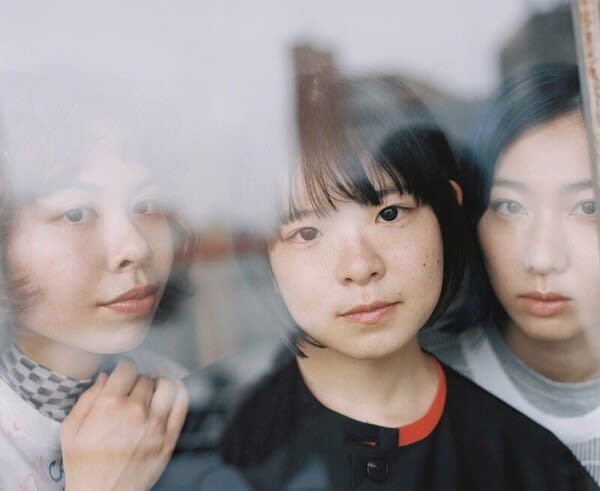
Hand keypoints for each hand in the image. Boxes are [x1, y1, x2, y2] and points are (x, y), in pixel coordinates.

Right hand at [60, 359, 188, 490]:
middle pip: (145, 378)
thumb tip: (104, 377)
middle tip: (132, 389)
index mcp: (109, 405)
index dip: (123, 368)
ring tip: (151, 391)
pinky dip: (179, 393)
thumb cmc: (83, 464)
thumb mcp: (71, 429)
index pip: (127, 368)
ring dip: (159, 384)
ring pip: (167, 386)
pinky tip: (170, 394)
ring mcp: (156, 425)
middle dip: (138, 380)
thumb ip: (87, 398)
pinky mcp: (169, 438)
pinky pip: (182, 404)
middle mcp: (135, 411)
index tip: (122, 372)